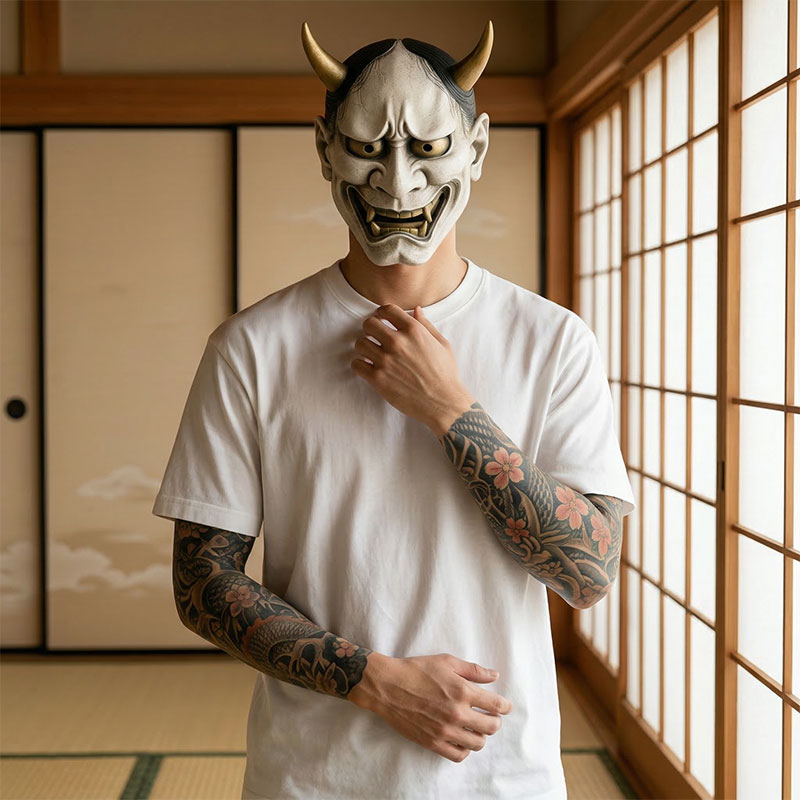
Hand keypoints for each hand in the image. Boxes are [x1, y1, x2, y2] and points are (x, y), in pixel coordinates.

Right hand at [347, 651, 511, 762]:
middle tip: (490, 716)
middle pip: (491, 727)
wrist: (388, 686)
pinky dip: (464, 749)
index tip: (504, 706)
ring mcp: (445, 730)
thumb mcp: (446, 661)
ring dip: (481, 735)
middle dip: (495, 721)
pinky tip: (461, 738)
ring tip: (475, 727)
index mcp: (462, 691)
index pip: (497, 706)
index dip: (505, 706)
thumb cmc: (416, 670)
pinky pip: (459, 755)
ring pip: (478, 743)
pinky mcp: (433, 742)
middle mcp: (457, 713)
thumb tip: (494, 676)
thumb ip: (473, 670)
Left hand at [350, 304, 474, 435]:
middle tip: (374, 336)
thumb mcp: (442, 344)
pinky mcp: (378, 379)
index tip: (381, 318)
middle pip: (369, 324)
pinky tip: (368, 367)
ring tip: (371, 353)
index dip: (381, 312)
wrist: (443, 402)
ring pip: (360, 343)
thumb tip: (416, 309)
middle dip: (370, 328)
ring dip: (364, 347)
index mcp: (413, 330)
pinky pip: (356, 364)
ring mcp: (386, 361)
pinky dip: (360, 364)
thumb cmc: (445, 374)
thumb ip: (426, 325)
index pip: (387, 309)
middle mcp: (397, 342)